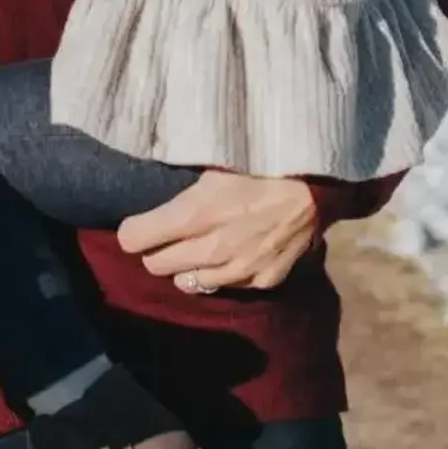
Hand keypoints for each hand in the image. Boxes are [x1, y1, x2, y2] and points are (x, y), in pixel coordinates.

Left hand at [116, 170, 319, 294]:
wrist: (315, 184)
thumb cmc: (260, 162)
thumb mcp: (212, 162)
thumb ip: (181, 186)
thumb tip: (152, 195)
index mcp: (194, 213)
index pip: (136, 238)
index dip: (132, 231)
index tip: (135, 226)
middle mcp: (211, 248)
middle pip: (156, 265)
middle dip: (154, 250)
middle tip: (165, 236)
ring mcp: (238, 269)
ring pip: (187, 283)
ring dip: (185, 266)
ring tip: (194, 247)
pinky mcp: (262, 281)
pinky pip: (224, 286)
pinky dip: (219, 274)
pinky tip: (227, 255)